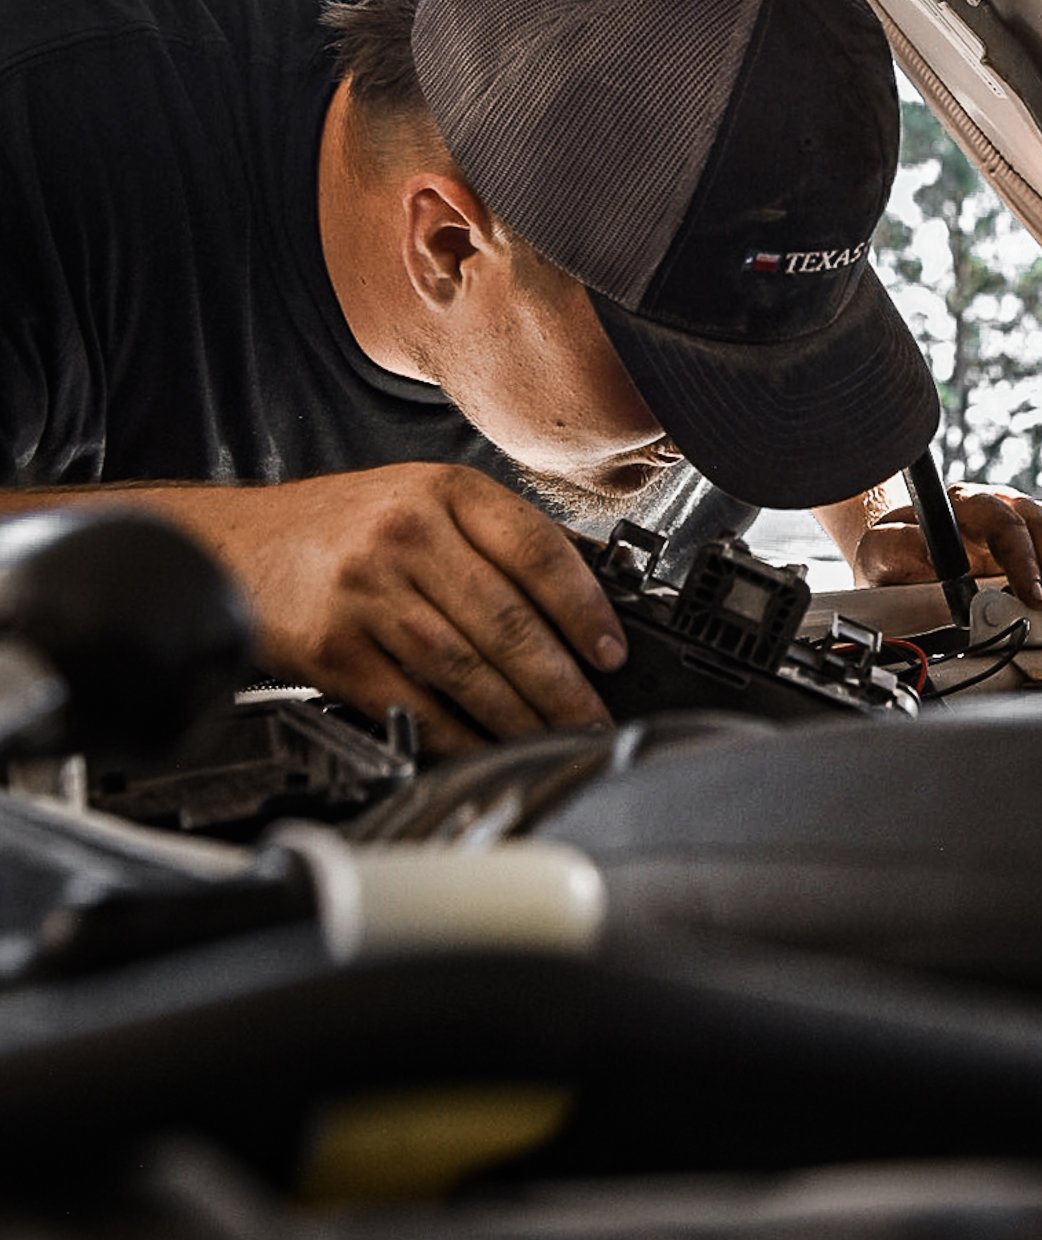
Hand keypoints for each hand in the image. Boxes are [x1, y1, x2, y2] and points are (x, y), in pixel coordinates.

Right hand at [159, 464, 626, 753]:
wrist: (232, 545)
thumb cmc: (335, 528)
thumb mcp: (419, 499)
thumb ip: (493, 536)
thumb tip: (585, 595)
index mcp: (443, 490)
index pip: (537, 549)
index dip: (584, 608)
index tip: (611, 652)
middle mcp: (406, 534)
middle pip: (506, 620)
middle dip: (561, 682)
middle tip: (593, 717)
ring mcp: (367, 592)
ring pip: (465, 668)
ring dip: (519, 716)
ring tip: (554, 739)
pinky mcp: (334, 649)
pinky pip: (413, 705)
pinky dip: (457, 737)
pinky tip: (486, 749)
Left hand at [853, 482, 1041, 623]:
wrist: (896, 543)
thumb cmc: (892, 550)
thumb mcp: (880, 552)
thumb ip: (900, 549)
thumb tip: (932, 556)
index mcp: (958, 504)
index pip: (1000, 521)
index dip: (1021, 558)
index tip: (1031, 596)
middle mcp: (994, 503)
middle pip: (1039, 524)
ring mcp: (1019, 516)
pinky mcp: (1035, 534)